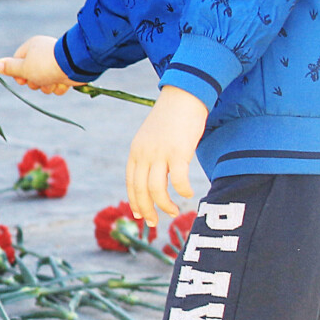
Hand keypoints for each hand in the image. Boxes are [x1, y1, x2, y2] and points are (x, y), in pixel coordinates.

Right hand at [0, 36, 77, 95]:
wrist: (74, 66)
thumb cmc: (45, 65)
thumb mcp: (24, 68)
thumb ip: (10, 68)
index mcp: (32, 47)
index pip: (18, 61)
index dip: (18, 72)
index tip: (21, 80)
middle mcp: (43, 54)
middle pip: (31, 73)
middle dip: (35, 82)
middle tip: (38, 81)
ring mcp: (56, 63)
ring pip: (45, 81)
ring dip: (47, 86)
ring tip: (52, 82)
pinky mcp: (67, 72)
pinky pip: (58, 83)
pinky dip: (59, 86)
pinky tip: (62, 83)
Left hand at [126, 86, 208, 227]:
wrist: (183, 97)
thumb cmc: (171, 119)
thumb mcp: (152, 138)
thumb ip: (149, 155)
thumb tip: (154, 175)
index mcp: (136, 151)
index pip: (131, 182)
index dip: (134, 200)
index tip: (140, 214)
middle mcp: (144, 153)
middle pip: (140, 189)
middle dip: (146, 209)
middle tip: (154, 222)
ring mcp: (160, 153)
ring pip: (156, 188)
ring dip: (164, 204)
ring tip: (173, 211)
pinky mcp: (178, 151)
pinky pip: (178, 179)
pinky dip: (182, 191)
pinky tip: (187, 194)